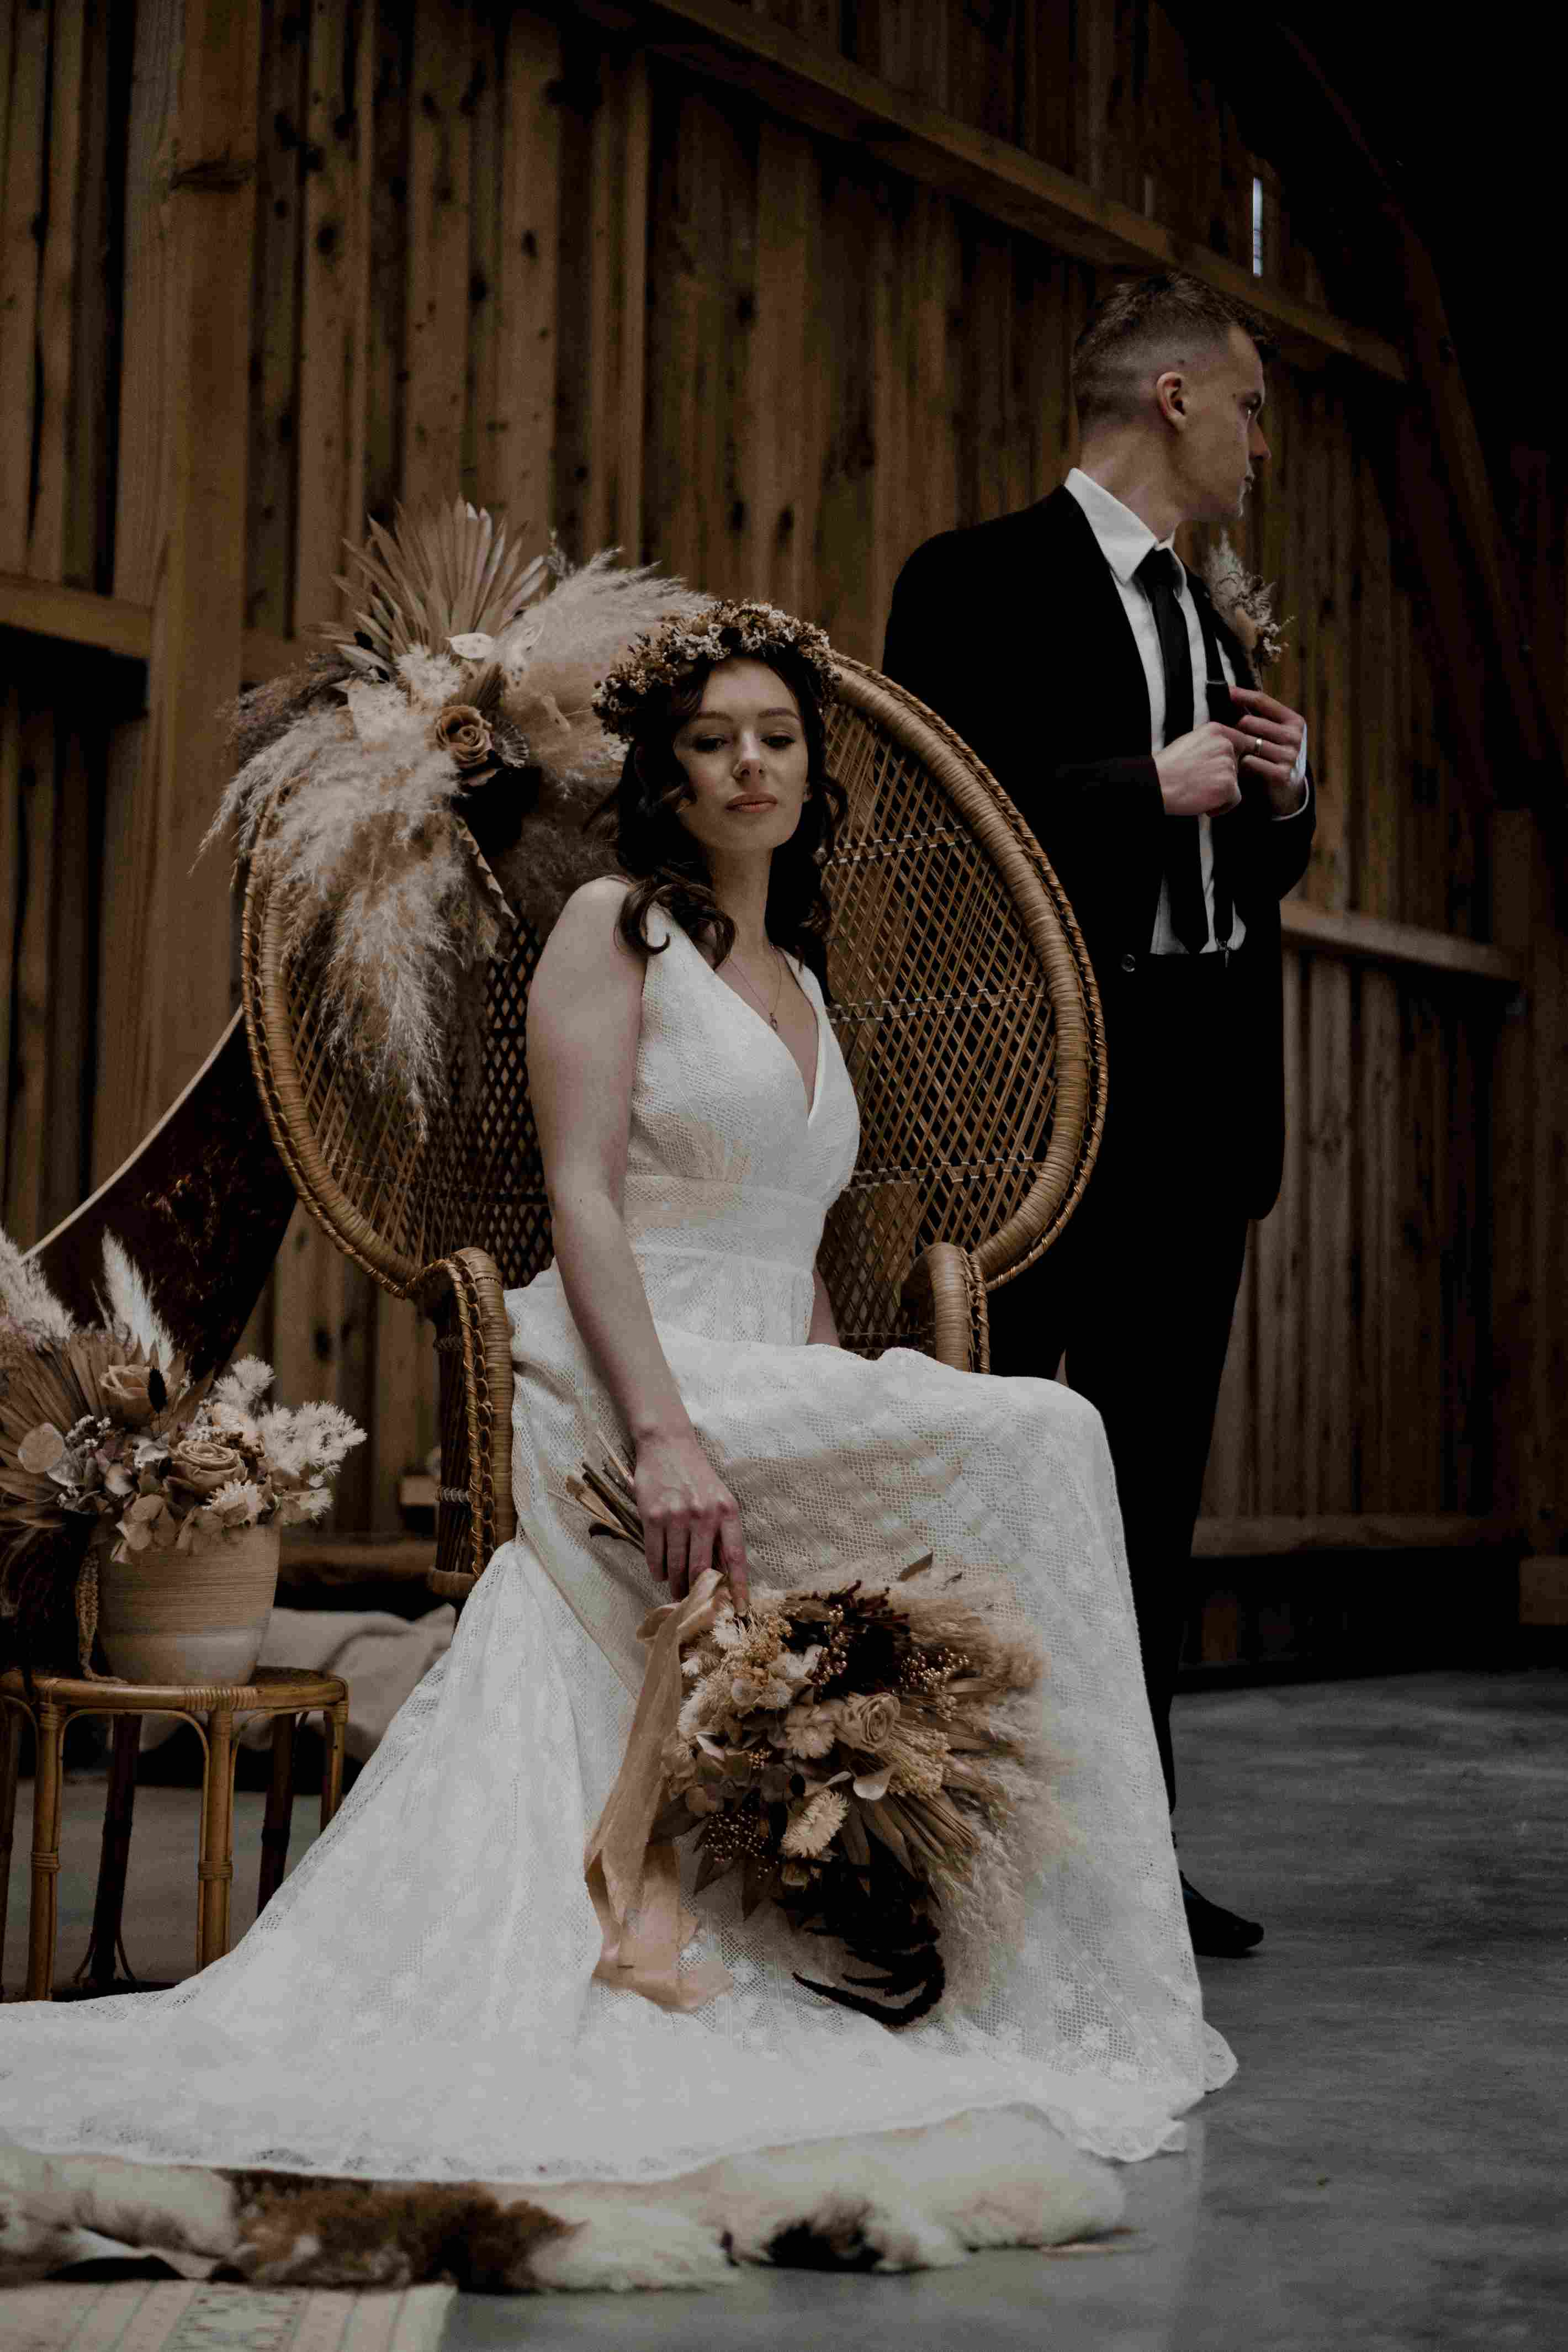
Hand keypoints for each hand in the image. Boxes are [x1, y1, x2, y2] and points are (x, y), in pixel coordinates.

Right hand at [633, 1430, 748, 1607]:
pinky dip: (657, 1569)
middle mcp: (704, 1514)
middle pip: (701, 1567)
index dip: (738, 1586)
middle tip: (693, 1602)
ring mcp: (677, 1515)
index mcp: (727, 1512)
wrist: (668, 1445)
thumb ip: (722, 1532)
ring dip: (675, 1583)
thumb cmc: (696, 1476)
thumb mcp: (719, 1499)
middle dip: (697, 1591)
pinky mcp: (653, 1515)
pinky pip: (655, 1554)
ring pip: (676, 1565)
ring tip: (675, 1591)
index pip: (735, 1557)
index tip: (740, 1608)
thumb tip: (722, 1573)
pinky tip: (660, 1573)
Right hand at [1154, 722, 1244, 816]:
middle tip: (1200, 785)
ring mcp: (1227, 764)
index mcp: (1215, 731)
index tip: (1222, 769)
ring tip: (1198, 794)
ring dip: (1220, 792)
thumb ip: (1210, 744)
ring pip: (1235, 783)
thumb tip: (1223, 755)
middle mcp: (1224, 744)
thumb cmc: (1166, 769)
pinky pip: (1235, 799)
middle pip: (1237, 765)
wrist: (1156, 784)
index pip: (1240, 742)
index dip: (1232, 758)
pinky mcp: (1228, 785)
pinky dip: (1221, 807)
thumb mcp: (1189, 743)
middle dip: (1222, 777)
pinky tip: (1204, 805)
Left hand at [1228, 685, 1306, 812]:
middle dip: (1234, 728)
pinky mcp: (1281, 774)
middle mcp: (1294, 736)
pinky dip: (1240, 764)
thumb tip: (1231, 694)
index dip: (1241, 694)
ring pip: (1247, 742)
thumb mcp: (1273, 733)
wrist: (1288, 790)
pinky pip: (1248, 762)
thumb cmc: (1274, 755)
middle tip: (1227, 737)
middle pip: (1249, 721)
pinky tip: (1240, 768)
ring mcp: (1289, 755)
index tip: (1224, 690)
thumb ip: (1257, 715)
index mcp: (1294, 721)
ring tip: (1233, 753)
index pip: (1262, 700)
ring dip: (1236, 747)